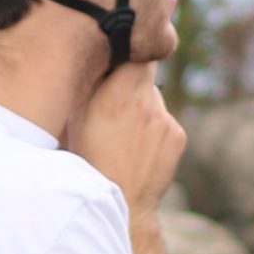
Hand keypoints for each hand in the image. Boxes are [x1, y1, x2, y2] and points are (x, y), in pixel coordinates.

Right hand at [67, 63, 185, 214]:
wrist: (121, 204)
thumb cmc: (87, 161)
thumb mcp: (75, 120)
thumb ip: (88, 87)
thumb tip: (94, 60)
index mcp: (118, 94)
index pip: (134, 52)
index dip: (127, 49)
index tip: (118, 52)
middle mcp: (147, 102)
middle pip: (144, 73)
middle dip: (130, 80)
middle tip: (114, 98)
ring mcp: (167, 119)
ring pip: (153, 100)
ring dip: (141, 107)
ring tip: (123, 135)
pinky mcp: (178, 135)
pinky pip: (164, 121)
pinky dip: (153, 129)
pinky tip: (138, 149)